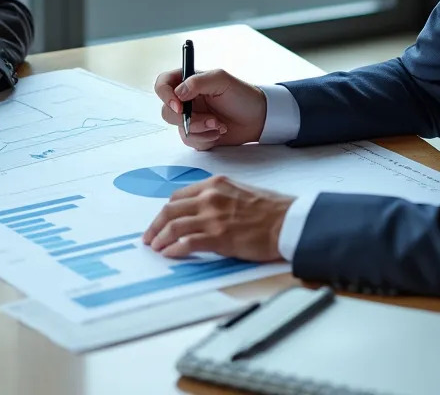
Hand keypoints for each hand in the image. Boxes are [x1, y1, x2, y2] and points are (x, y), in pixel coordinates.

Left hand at [142, 175, 292, 260]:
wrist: (289, 221)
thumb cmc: (273, 209)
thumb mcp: (240, 192)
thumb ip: (219, 197)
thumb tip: (204, 212)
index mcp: (214, 184)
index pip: (179, 196)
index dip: (166, 211)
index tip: (160, 221)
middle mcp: (209, 197)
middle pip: (170, 210)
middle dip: (155, 226)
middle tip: (149, 237)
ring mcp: (212, 217)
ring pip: (174, 226)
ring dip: (160, 239)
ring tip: (156, 248)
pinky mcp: (218, 237)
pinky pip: (186, 243)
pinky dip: (174, 250)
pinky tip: (170, 255)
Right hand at [152, 68, 268, 149]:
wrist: (258, 118)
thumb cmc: (241, 95)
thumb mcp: (221, 80)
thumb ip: (197, 82)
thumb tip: (178, 94)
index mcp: (187, 82)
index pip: (162, 85)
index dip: (165, 96)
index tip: (179, 106)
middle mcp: (185, 100)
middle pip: (167, 112)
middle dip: (189, 120)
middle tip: (210, 120)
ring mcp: (190, 118)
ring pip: (179, 129)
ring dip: (201, 130)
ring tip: (220, 125)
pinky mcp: (197, 134)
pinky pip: (191, 141)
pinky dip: (206, 139)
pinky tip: (220, 132)